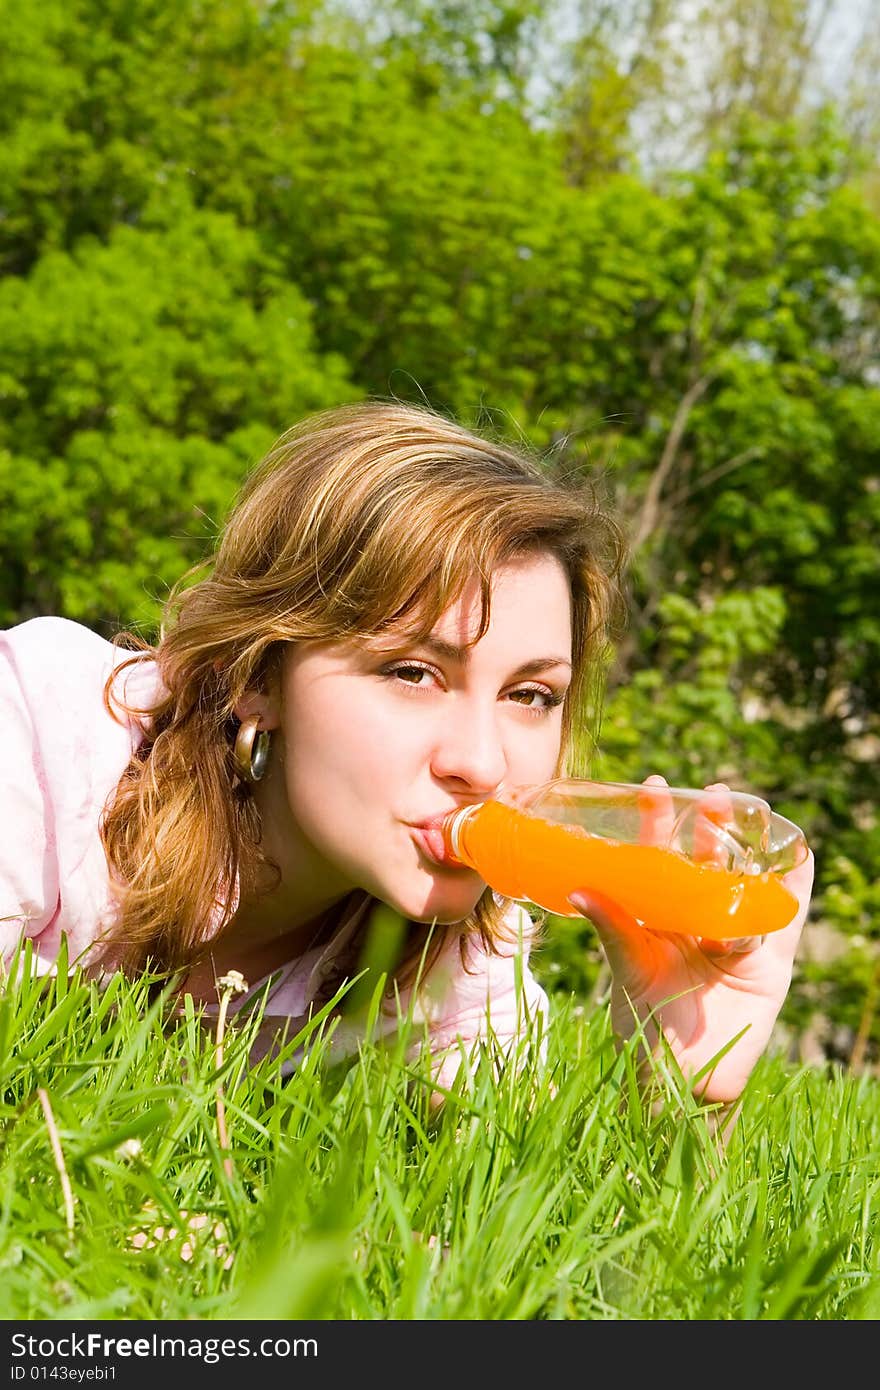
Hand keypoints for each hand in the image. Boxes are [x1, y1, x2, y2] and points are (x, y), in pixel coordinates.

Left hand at [569, 775, 813, 1106]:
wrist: (683, 1077)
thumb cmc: (644, 1026)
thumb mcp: (627, 970)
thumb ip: (614, 929)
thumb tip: (580, 889)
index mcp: (659, 914)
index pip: (658, 856)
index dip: (657, 822)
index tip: (653, 785)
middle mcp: (696, 917)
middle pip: (706, 860)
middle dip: (709, 825)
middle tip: (711, 791)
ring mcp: (734, 935)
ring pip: (744, 879)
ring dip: (748, 844)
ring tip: (748, 808)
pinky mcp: (769, 960)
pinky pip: (785, 916)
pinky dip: (795, 883)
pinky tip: (800, 851)